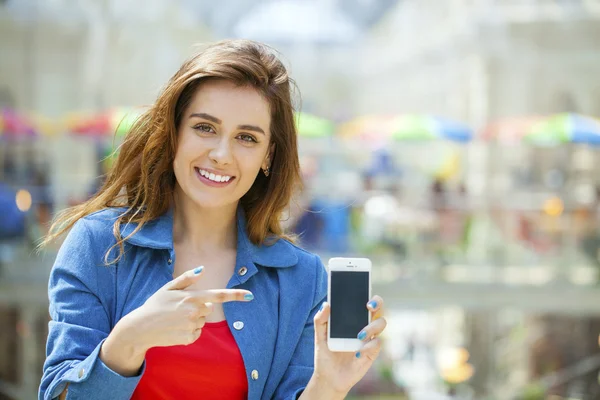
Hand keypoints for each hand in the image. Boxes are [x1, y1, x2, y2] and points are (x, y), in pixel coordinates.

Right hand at [124, 266, 253, 349]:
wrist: (140, 328)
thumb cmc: (154, 305)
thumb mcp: (168, 288)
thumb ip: (187, 279)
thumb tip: (202, 268)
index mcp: (192, 297)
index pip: (218, 295)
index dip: (236, 295)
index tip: (250, 296)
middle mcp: (194, 312)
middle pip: (208, 309)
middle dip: (198, 308)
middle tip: (179, 309)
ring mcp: (192, 326)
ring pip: (202, 322)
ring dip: (193, 320)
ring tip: (175, 319)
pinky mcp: (189, 338)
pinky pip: (197, 333)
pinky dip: (189, 332)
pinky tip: (176, 329)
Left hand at [308, 295, 386, 396]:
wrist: (328, 377)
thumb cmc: (325, 353)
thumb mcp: (319, 336)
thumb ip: (320, 320)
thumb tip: (326, 304)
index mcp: (352, 318)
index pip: (363, 301)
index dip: (365, 292)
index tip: (361, 288)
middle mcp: (364, 325)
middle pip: (378, 308)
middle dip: (377, 302)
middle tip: (368, 306)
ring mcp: (369, 338)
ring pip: (381, 323)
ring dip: (371, 326)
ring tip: (358, 335)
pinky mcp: (372, 352)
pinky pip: (377, 344)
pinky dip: (368, 346)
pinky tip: (357, 352)